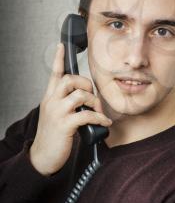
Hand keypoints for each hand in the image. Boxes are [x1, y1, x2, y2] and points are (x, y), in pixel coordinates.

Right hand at [29, 43, 111, 175]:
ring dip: (94, 101)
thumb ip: (67, 104)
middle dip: (86, 84)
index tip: (61, 46)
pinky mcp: (64, 125)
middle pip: (70, 79)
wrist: (43, 156)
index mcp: (50, 97)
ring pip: (79, 95)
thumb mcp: (56, 115)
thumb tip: (87, 99)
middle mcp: (52, 102)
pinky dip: (99, 117)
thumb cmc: (53, 135)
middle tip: (92, 96)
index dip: (58, 59)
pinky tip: (104, 122)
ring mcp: (57, 113)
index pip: (54, 74)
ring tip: (98, 111)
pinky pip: (86, 115)